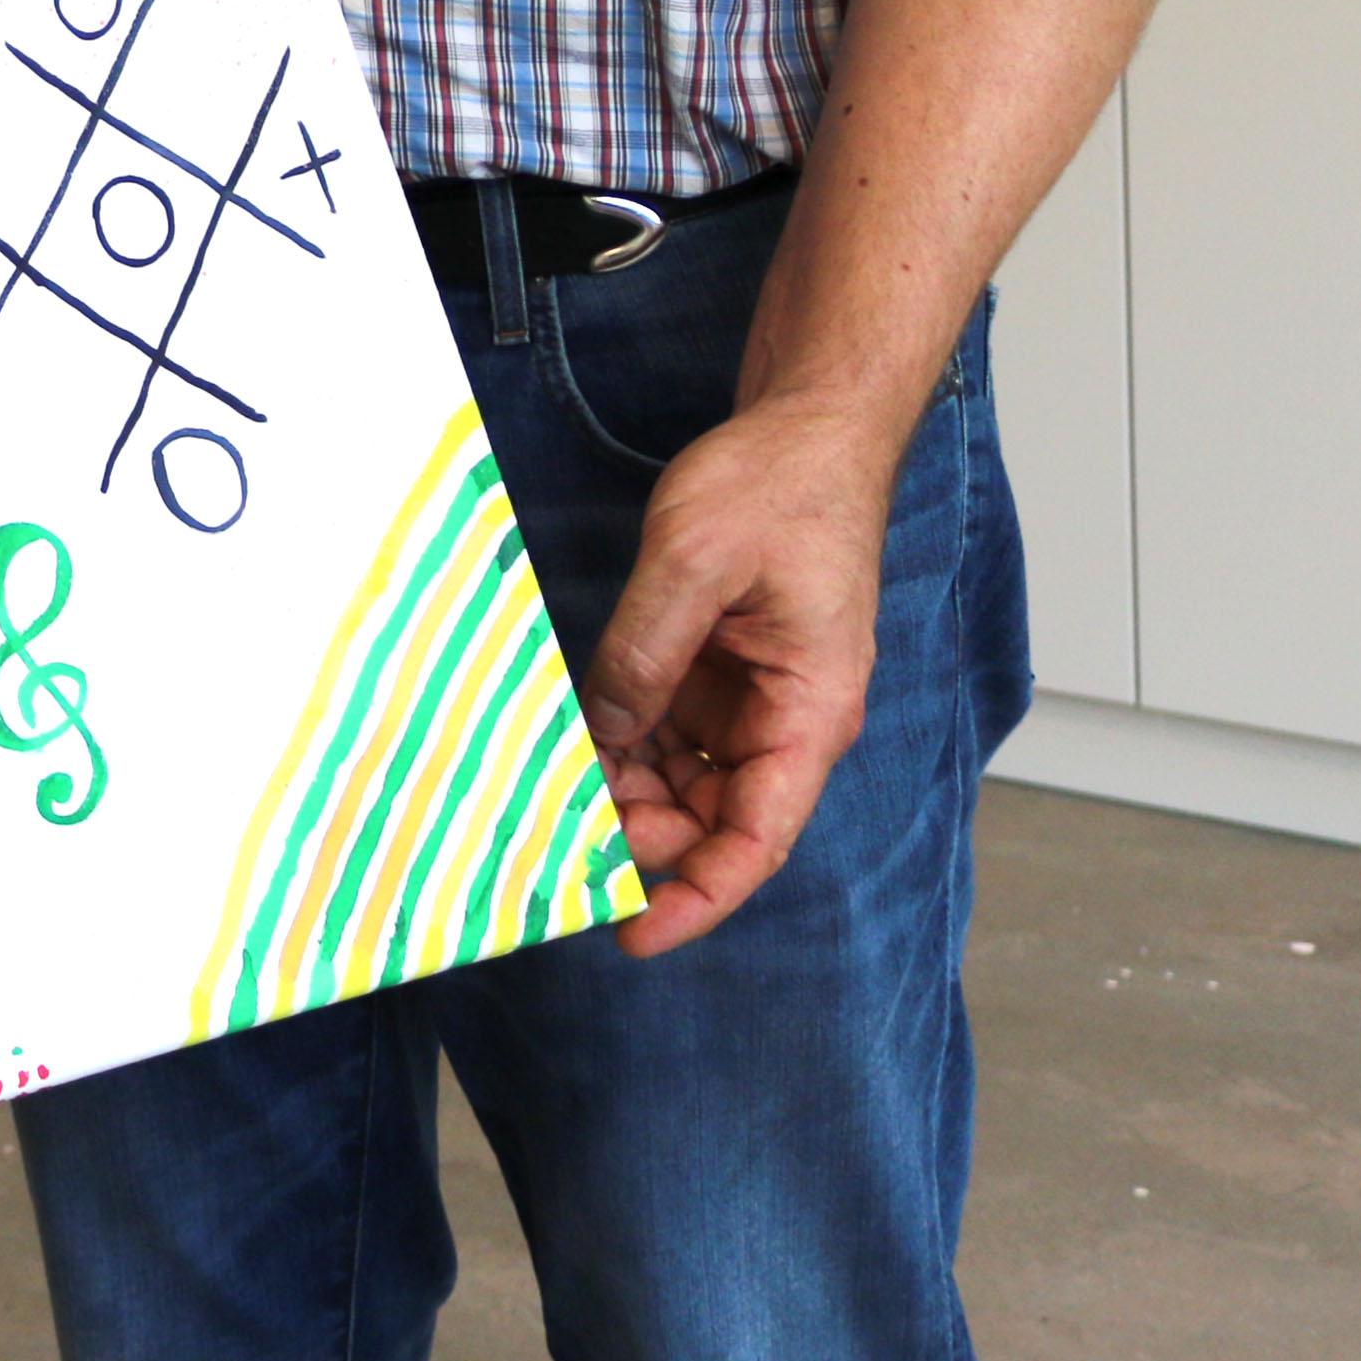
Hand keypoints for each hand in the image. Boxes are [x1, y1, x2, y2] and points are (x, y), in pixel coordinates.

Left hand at [575, 396, 894, 953]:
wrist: (808, 427)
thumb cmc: (782, 487)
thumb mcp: (695, 562)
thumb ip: (644, 654)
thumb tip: (602, 737)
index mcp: (809, 713)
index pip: (757, 838)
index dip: (697, 898)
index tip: (632, 933)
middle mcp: (785, 721)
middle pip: (713, 821)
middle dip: (640, 839)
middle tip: (555, 834)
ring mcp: (748, 699)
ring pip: (683, 782)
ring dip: (623, 792)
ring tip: (550, 786)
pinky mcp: (715, 671)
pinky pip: (666, 732)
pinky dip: (620, 743)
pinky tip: (569, 739)